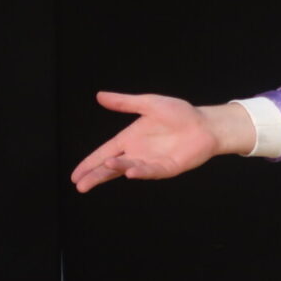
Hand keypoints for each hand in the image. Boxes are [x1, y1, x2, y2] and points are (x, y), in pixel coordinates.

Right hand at [70, 92, 253, 192]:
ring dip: (116, 170)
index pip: (104, 153)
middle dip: (96, 175)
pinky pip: (152, 171)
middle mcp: (138, 153)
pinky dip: (140, 172)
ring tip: (105, 168)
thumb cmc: (180, 113)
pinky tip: (130, 173)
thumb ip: (124, 103)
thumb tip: (99, 95)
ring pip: (129, 169)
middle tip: (80, 185)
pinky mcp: (168, 167)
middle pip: (112, 167)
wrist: (205, 123)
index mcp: (130, 139)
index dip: (90, 163)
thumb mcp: (148, 104)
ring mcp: (152, 162)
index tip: (75, 175)